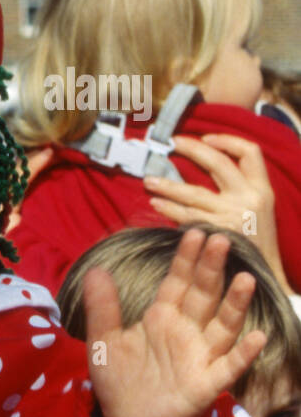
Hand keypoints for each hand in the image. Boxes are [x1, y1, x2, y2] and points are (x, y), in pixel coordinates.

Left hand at [84, 228, 265, 416]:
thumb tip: (97, 269)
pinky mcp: (205, 385)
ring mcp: (199, 357)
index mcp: (162, 317)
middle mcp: (186, 332)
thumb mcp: (102, 341)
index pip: (178, 282)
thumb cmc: (118, 379)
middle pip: (203, 295)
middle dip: (211, 269)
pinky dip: (243, 354)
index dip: (187, 259)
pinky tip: (257, 337)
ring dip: (234, 304)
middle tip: (221, 240)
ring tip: (245, 279)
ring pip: (222, 326)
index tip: (194, 233)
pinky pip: (228, 368)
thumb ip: (101, 307)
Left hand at [144, 134, 293, 293]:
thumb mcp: (259, 212)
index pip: (250, 153)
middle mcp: (250, 199)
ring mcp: (233, 216)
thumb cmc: (256, 244)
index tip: (205, 137)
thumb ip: (240, 190)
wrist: (267, 279)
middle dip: (193, 149)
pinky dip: (169, 208)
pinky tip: (156, 204)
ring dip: (168, 184)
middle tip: (171, 144)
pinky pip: (187, 216)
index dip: (227, 140)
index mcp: (263, 190)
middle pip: (218, 163)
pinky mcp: (217, 234)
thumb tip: (208, 165)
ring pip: (194, 192)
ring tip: (148, 180)